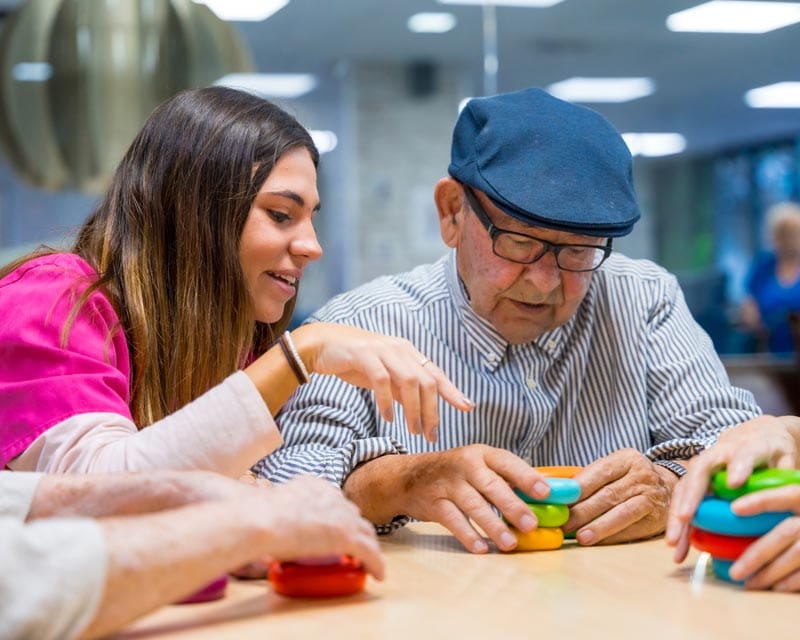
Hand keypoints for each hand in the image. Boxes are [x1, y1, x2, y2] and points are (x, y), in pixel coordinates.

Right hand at [246, 475, 384, 579]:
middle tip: (354, 546)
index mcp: (315, 486)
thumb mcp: (273, 504)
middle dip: (356, 529)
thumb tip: (265, 525)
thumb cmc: (256, 516)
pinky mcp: (347, 537)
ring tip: (368, 561)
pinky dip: (376, 564)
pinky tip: (378, 574)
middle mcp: (333, 497)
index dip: (339, 516)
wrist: (261, 520)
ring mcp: (342, 516)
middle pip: (353, 515)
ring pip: (366, 533)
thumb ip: (278, 510)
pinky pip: (369, 552)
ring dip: (369, 547)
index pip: (335, 501)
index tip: (337, 528)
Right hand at [294, 322, 473, 442]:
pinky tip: (389, 417)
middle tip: (430, 435)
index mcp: (408, 352)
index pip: (436, 373)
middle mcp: (400, 349)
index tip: (467, 407)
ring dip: (413, 409)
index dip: (452, 391)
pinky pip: (382, 380)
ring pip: (409, 380)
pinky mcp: (363, 355)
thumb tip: (421, 409)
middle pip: (426, 380)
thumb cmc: (355, 361)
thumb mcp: (384, 375)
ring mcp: (382, 350)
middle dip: (432, 410)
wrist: (322, 344)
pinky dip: (388, 401)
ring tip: (413, 430)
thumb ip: (402, 389)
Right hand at [346, 445, 549, 553]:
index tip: (545, 492)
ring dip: (492, 525)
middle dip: (512, 505)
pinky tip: (481, 548)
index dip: (526, 476)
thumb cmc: (455, 473)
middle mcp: (464, 465)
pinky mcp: (433, 503)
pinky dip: (467, 534)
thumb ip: (505, 478)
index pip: (507, 462)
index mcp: (481, 454)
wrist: (409, 476)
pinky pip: (452, 520)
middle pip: (491, 485)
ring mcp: (447, 484)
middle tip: (530, 524)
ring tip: (509, 543)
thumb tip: (544, 496)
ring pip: (472, 504)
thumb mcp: (477, 465)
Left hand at [564, 448, 674, 544]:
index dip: (579, 487)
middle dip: (583, 511)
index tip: (561, 500)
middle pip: (608, 494)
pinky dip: (613, 535)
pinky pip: (632, 527)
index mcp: (627, 459)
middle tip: (564, 524)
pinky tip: (598, 541)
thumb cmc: (629, 479)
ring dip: (599, 526)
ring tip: (580, 536)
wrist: (668, 489)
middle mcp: (642, 475)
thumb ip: (589, 478)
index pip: (600, 471)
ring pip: (622, 512)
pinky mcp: (656, 517)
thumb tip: (557, 491)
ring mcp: (651, 496)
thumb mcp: (614, 469)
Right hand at [665, 415, 798, 562]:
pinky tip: (678, 546)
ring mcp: (703, 465)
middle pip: (700, 471)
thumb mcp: (786, 460)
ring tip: (674, 543)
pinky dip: (679, 523)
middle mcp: (719, 453)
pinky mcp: (695, 479)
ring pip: (685, 487)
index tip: (735, 483)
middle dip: (692, 495)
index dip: (739, 467)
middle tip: (685, 517)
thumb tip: (788, 502)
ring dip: (677, 515)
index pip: (744, 454)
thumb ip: (785, 477)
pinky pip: (683, 500)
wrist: (755, 433)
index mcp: (749, 446)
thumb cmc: (773, 451)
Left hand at [728, 485, 799, 590]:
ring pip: (798, 556)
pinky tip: (775, 588)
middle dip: (758, 554)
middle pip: (786, 533)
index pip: (785, 494)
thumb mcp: (795, 500)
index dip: (760, 500)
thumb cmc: (797, 513)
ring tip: (750, 584)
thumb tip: (731, 509)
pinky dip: (792, 582)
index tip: (734, 508)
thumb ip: (774, 499)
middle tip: (735, 572)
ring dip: (772, 573)